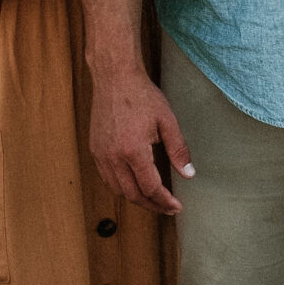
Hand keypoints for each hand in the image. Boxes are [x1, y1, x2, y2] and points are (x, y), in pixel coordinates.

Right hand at [89, 65, 194, 216]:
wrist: (114, 77)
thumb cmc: (142, 95)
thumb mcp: (167, 121)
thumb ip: (178, 150)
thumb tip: (188, 175)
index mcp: (133, 151)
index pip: (150, 188)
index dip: (165, 201)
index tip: (177, 206)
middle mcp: (113, 157)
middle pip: (132, 195)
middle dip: (152, 205)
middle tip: (167, 208)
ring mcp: (101, 154)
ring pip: (117, 190)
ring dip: (136, 198)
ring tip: (153, 199)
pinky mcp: (94, 149)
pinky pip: (107, 178)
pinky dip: (121, 187)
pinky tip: (134, 184)